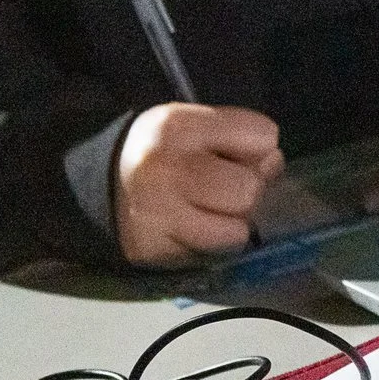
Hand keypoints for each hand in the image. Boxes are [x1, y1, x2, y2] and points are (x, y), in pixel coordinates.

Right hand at [116, 104, 284, 265]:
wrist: (104, 183)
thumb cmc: (164, 151)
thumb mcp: (196, 124)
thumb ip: (241, 137)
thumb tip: (274, 166)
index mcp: (179, 126)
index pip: (263, 136)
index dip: (260, 147)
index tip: (238, 153)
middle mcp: (166, 170)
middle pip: (250, 190)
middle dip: (247, 190)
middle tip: (225, 188)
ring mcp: (158, 216)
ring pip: (235, 232)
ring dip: (232, 224)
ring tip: (209, 211)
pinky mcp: (155, 251)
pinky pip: (212, 255)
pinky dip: (211, 245)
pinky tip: (192, 229)